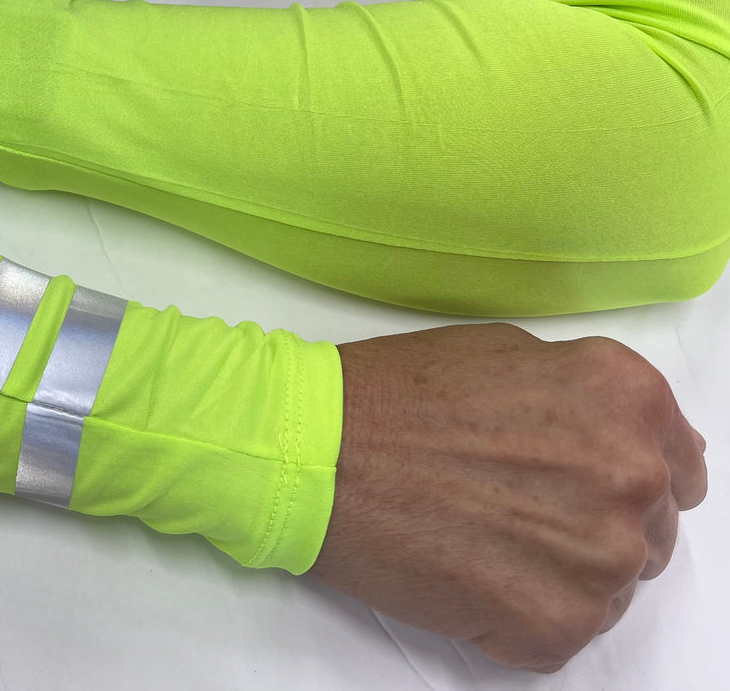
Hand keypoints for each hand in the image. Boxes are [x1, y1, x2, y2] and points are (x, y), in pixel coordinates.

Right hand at [313, 322, 707, 672]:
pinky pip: (560, 635)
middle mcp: (632, 475)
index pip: (677, 468)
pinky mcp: (554, 621)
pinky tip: (463, 575)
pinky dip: (515, 618)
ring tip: (475, 542)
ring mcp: (600, 556)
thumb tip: (633, 445)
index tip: (578, 490)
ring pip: (606, 590)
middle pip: (643, 533)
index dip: (621, 482)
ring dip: (551, 576)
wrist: (314, 451)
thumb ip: (585, 401)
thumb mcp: (507, 354)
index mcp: (626, 400)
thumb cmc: (390, 399)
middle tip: (502, 512)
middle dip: (582, 527)